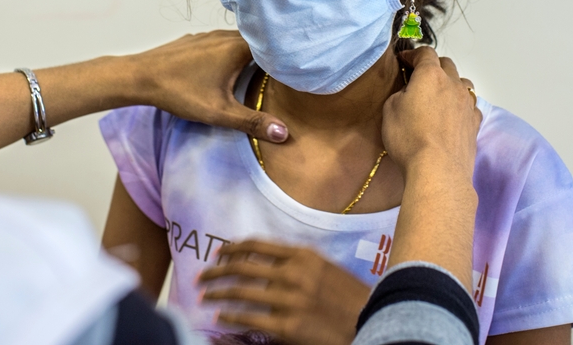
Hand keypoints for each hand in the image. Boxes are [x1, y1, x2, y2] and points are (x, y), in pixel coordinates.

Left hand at [130, 30, 288, 142]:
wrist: (138, 77)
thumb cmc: (179, 92)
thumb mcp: (219, 112)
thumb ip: (252, 122)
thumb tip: (283, 133)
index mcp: (237, 48)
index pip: (274, 45)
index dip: (287, 56)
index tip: (298, 70)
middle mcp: (225, 36)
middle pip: (257, 43)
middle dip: (269, 56)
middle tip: (284, 74)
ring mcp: (207, 36)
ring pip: (238, 42)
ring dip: (249, 54)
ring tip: (259, 72)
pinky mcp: (194, 40)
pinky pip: (220, 43)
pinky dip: (230, 53)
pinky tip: (227, 69)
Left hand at [199, 240, 369, 344]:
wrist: (371, 322)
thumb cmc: (349, 298)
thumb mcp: (325, 269)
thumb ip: (297, 263)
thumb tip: (268, 263)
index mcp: (302, 255)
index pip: (255, 246)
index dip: (231, 249)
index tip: (218, 254)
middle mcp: (293, 273)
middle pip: (242, 268)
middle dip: (216, 271)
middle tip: (201, 277)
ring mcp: (289, 300)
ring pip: (240, 292)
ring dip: (217, 293)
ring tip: (204, 296)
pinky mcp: (288, 326)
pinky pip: (250, 318)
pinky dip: (231, 315)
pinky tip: (220, 316)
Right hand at [382, 46, 480, 285]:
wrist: (438, 170)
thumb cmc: (408, 138)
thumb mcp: (390, 110)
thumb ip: (400, 94)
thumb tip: (409, 94)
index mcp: (430, 75)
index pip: (425, 53)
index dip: (413, 54)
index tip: (403, 60)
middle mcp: (453, 84)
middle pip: (446, 64)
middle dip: (433, 66)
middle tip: (419, 77)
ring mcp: (467, 104)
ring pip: (462, 83)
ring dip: (450, 84)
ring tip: (439, 96)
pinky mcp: (475, 123)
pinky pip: (470, 106)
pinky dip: (461, 105)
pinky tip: (453, 116)